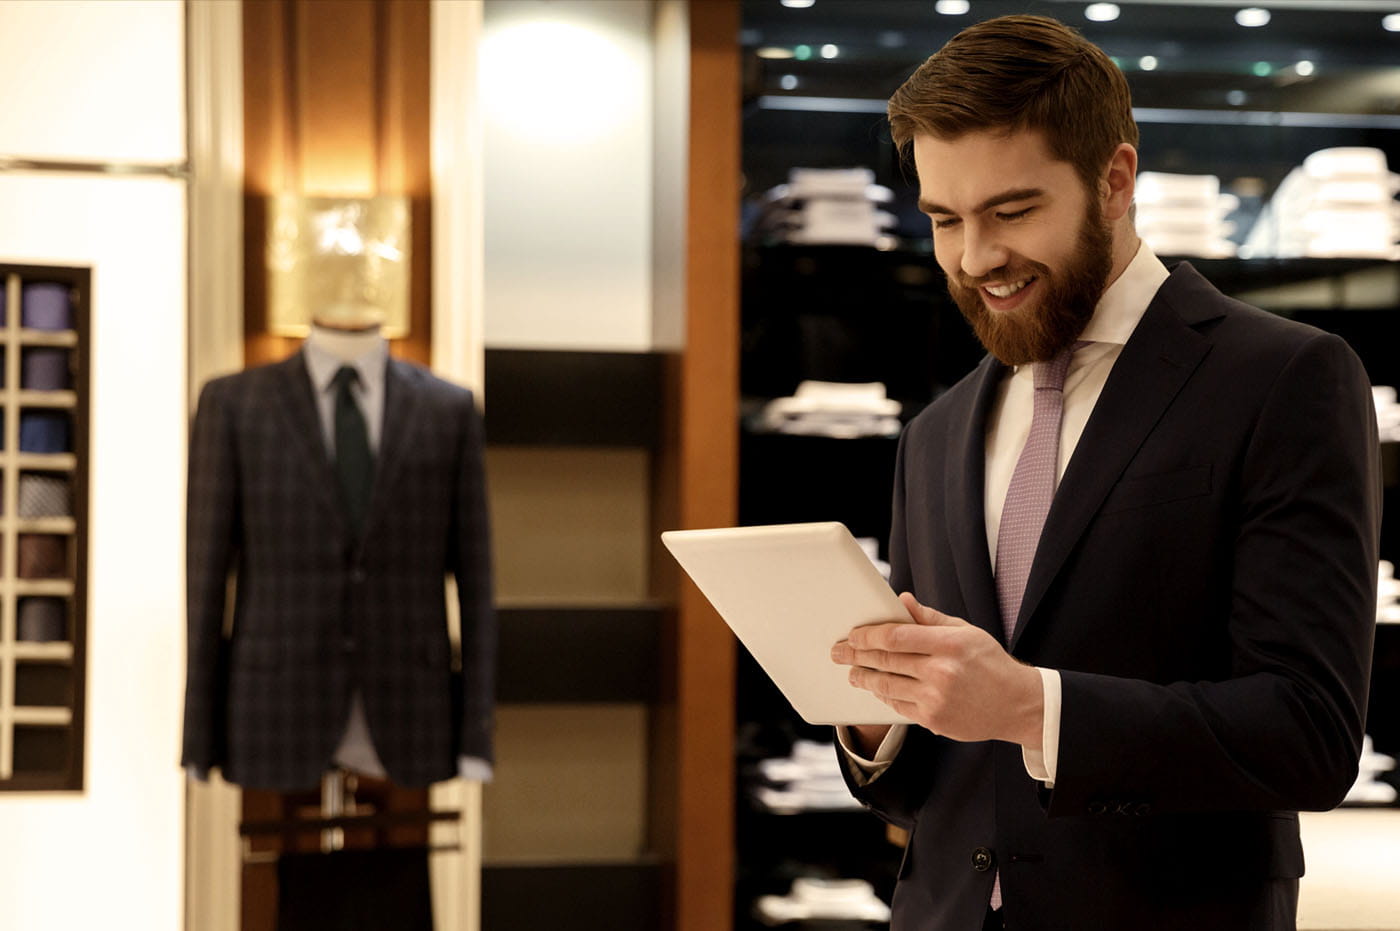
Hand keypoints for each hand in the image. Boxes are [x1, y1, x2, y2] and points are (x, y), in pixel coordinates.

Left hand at [831, 592, 1043, 747]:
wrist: (1016, 704)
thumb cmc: (989, 663)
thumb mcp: (965, 632)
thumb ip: (930, 618)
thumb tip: (901, 601)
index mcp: (948, 645)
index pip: (896, 636)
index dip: (868, 635)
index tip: (852, 634)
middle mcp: (941, 672)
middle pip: (885, 660)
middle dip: (855, 655)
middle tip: (838, 652)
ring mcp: (935, 699)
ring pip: (886, 686)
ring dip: (863, 677)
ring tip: (851, 672)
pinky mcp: (933, 720)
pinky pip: (897, 706)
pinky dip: (883, 695)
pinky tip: (875, 688)